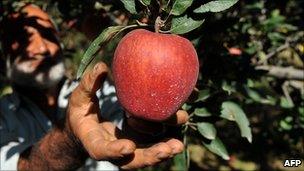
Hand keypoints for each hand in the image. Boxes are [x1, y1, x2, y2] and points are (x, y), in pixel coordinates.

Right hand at [66, 62, 187, 168]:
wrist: (85, 129)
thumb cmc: (80, 113)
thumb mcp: (79, 100)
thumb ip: (88, 86)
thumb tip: (101, 67)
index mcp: (94, 141)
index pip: (102, 150)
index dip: (114, 151)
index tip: (129, 146)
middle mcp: (112, 150)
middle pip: (130, 161)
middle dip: (148, 157)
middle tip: (167, 150)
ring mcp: (126, 149)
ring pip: (144, 155)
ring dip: (161, 152)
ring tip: (177, 145)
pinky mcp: (136, 143)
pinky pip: (151, 144)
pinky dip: (164, 140)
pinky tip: (178, 128)